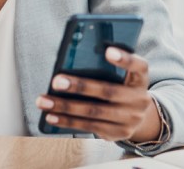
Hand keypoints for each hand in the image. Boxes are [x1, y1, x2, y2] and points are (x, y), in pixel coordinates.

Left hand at [35, 47, 160, 141]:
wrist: (138, 116)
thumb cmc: (120, 85)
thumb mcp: (121, 74)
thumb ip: (105, 66)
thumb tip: (72, 59)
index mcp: (141, 78)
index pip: (139, 66)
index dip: (125, 59)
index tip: (108, 51)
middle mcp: (139, 99)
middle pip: (108, 92)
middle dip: (80, 87)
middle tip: (56, 81)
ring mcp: (130, 119)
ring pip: (94, 112)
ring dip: (65, 107)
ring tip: (43, 101)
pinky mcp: (118, 133)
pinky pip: (89, 126)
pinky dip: (67, 121)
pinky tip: (51, 116)